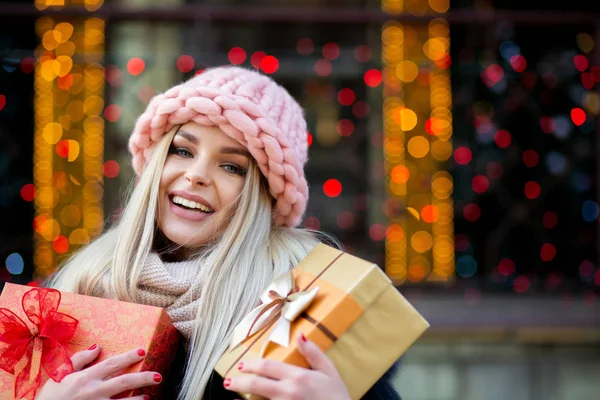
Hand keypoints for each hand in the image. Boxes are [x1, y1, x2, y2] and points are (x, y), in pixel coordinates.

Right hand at [35, 345, 161, 399]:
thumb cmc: (50, 396)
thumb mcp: (60, 374)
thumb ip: (80, 359)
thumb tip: (98, 346)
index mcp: (86, 377)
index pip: (112, 364)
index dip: (128, 357)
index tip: (142, 351)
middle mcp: (94, 392)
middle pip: (124, 383)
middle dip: (143, 378)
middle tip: (158, 376)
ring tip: (149, 396)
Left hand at [224, 331, 350, 399]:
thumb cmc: (337, 396)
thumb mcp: (329, 371)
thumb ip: (313, 353)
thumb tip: (300, 335)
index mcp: (298, 376)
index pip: (268, 367)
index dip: (252, 365)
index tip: (241, 365)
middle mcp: (288, 392)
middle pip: (257, 384)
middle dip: (239, 381)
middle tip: (227, 380)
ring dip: (242, 396)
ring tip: (231, 392)